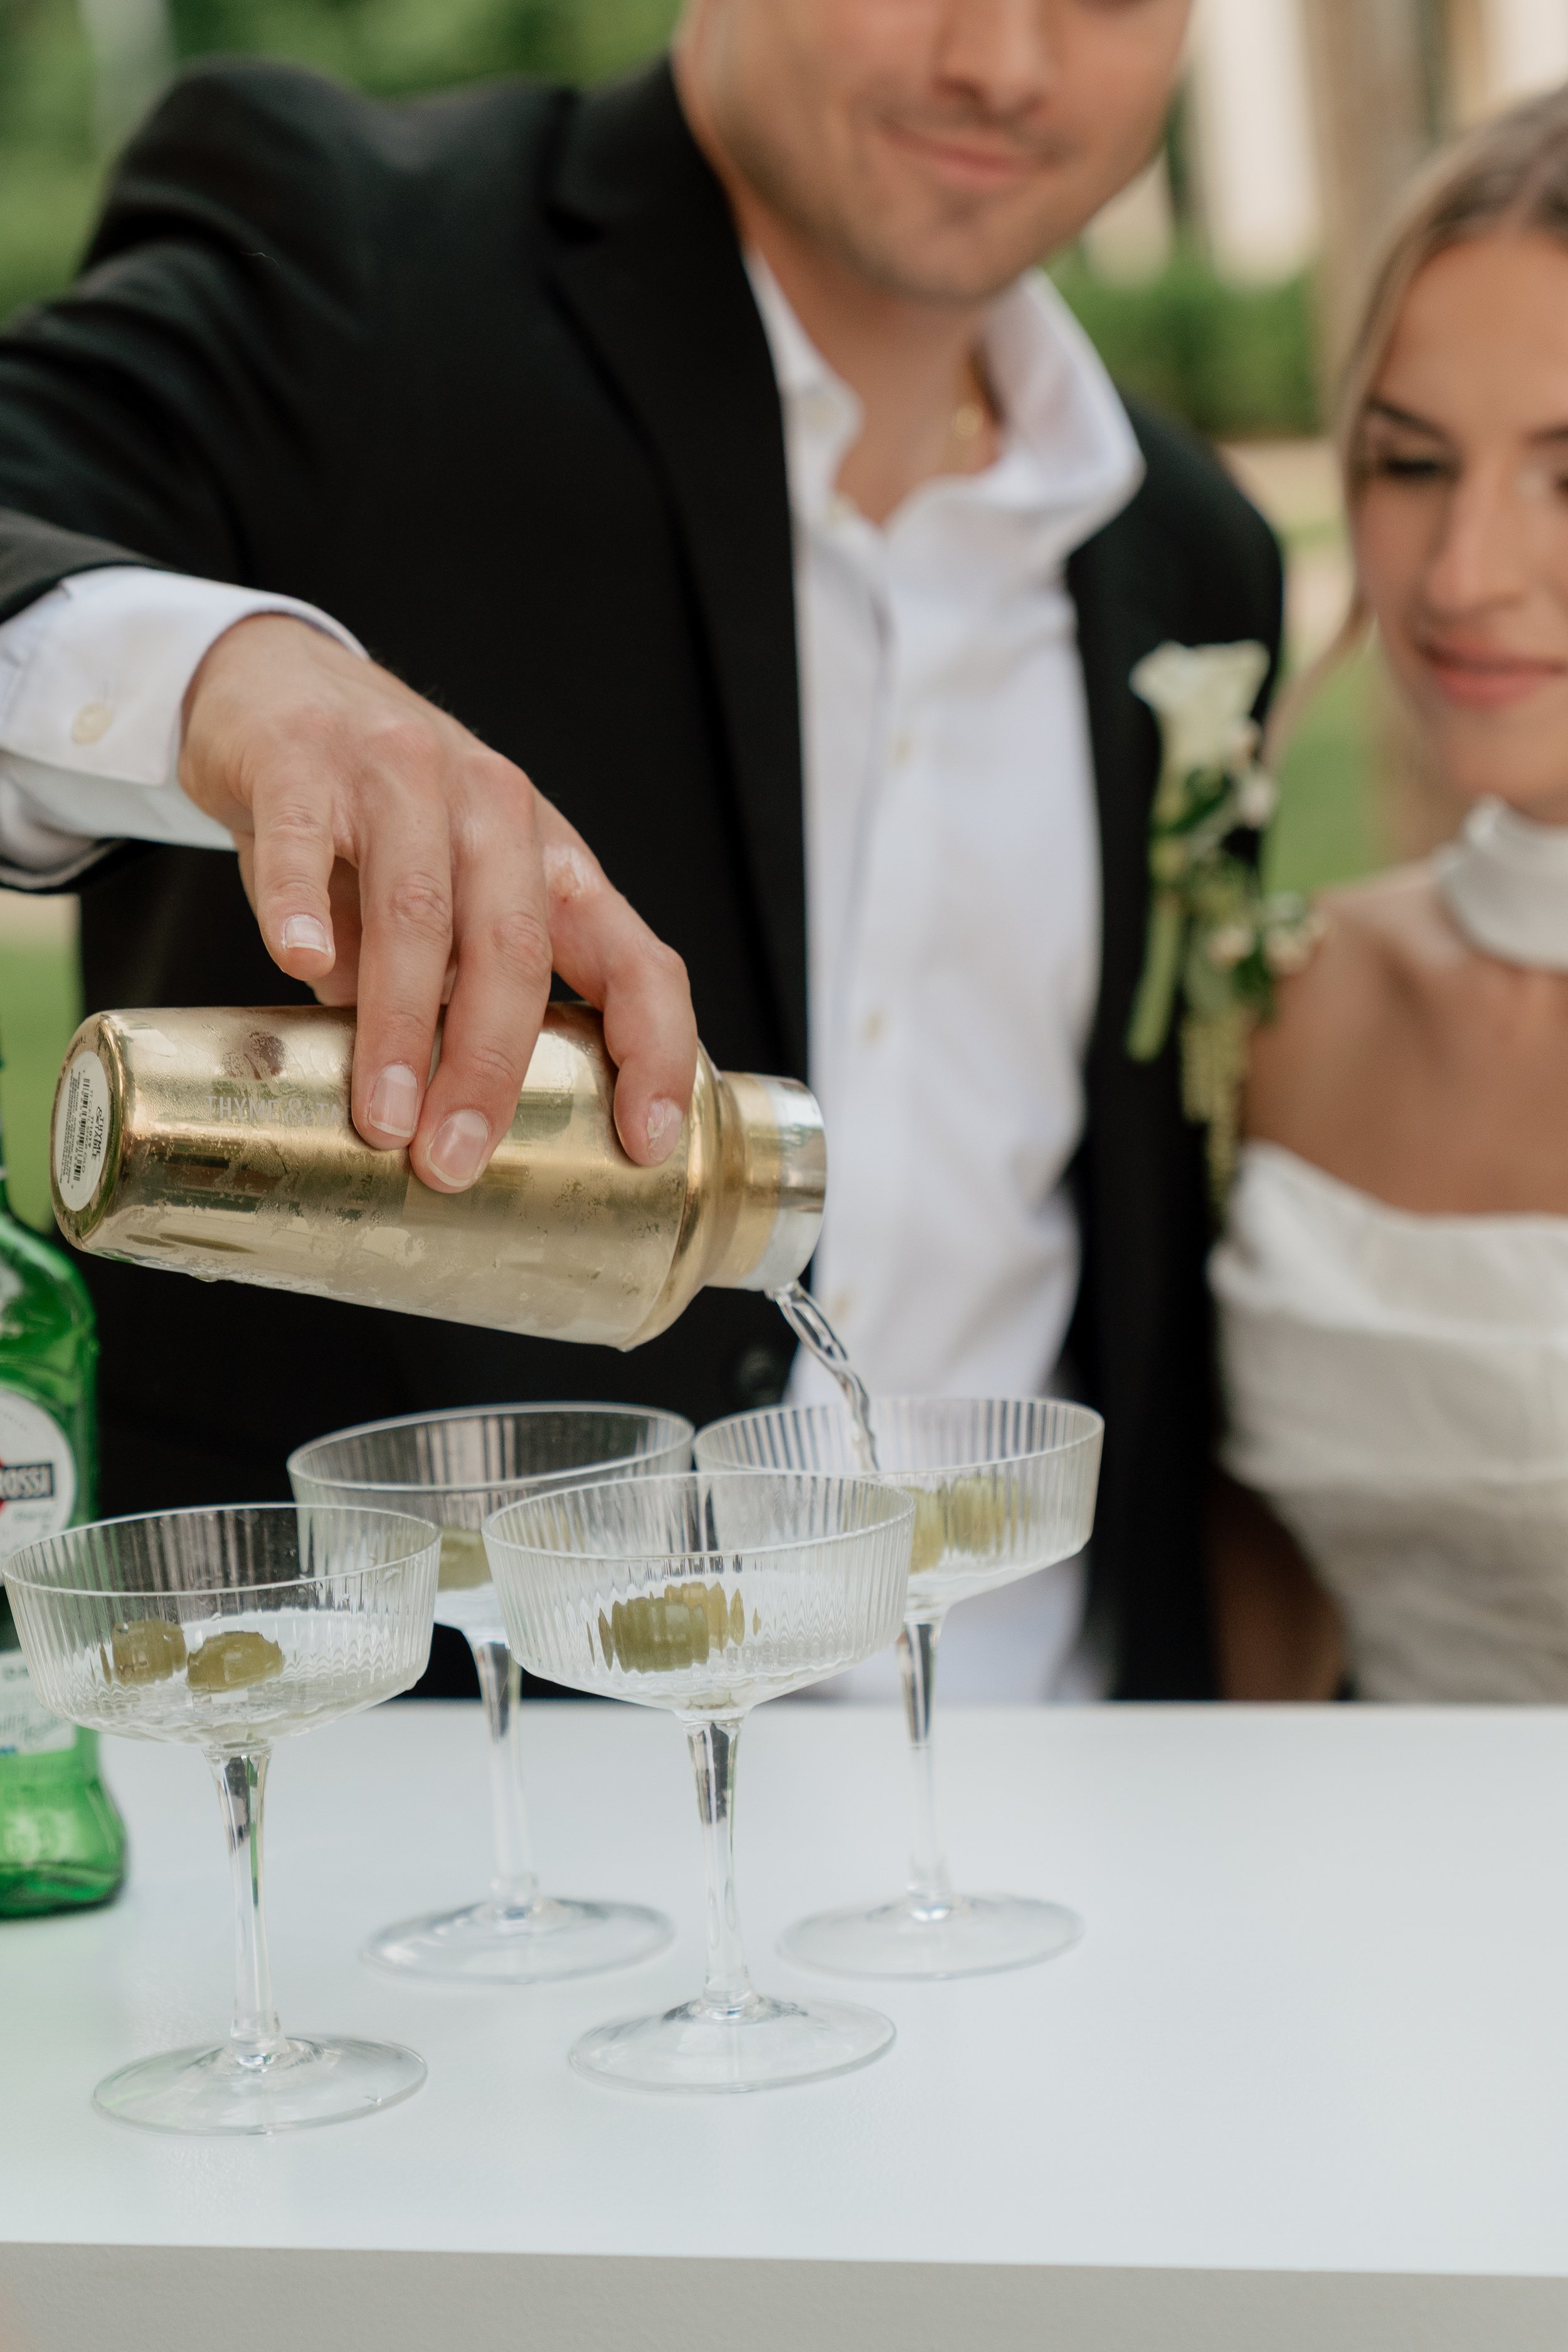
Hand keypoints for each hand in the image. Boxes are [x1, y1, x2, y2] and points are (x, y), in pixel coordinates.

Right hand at [179, 615, 696, 1188]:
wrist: (277, 680)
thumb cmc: (378, 816)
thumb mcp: (452, 897)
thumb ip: (459, 993)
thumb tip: (444, 1119)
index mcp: (552, 861)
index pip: (636, 960)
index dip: (653, 1051)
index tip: (640, 1142)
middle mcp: (494, 810)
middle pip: (516, 950)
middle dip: (492, 1067)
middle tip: (454, 1158)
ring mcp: (401, 775)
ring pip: (417, 911)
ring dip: (401, 1024)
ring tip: (382, 1113)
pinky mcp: (302, 759)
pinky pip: (306, 838)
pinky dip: (303, 902)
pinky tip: (298, 960)